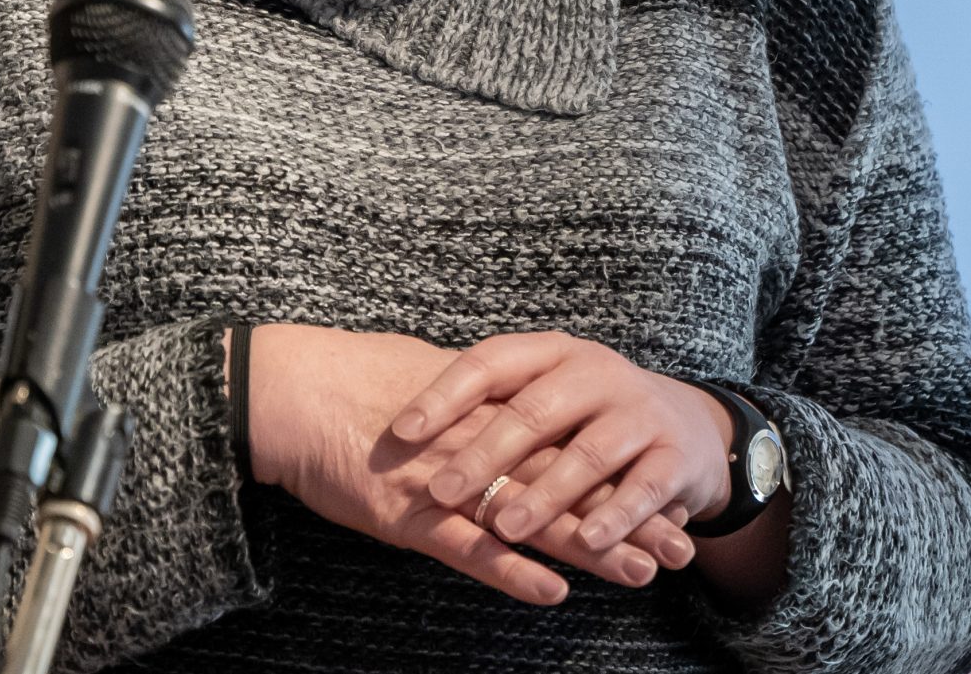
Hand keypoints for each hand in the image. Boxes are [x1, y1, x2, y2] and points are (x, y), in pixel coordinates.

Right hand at [241, 324, 695, 604]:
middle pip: (568, 482)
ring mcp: (448, 482)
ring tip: (643, 572)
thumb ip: (470, 395)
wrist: (290, 392)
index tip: (665, 491)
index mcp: (487, 409)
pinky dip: (512, 571)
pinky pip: (471, 549)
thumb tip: (500, 395)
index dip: (618, 471)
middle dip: (626, 515)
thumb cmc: (349, 379)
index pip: (569, 444)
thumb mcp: (424, 377)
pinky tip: (553, 592)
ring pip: (534, 518)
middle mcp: (479, 443)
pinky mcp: (411, 516)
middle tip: (680, 544)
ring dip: (591, 547)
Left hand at [390, 331, 736, 557]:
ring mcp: (639, 414)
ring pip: (587, 455)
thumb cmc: (591, 414)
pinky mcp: (674, 458)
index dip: (443, 396)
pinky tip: (591, 542)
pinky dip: (616, 517)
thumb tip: (401, 426)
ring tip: (508, 526)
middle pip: (534, 412)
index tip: (401, 432)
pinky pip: (643, 489)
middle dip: (486, 455)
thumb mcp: (546, 392)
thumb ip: (491, 404)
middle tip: (440, 491)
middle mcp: (597, 374)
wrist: (692, 426)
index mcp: (554, 352)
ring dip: (547, 495)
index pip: (490, 363)